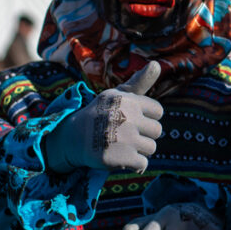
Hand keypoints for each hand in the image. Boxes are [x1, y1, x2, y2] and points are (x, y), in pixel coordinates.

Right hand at [44, 62, 163, 172]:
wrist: (73, 138)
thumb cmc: (101, 114)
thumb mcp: (118, 95)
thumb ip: (140, 82)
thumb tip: (157, 64)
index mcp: (127, 101)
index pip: (158, 112)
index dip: (146, 117)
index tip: (130, 118)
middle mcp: (126, 118)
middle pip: (157, 131)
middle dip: (144, 134)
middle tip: (124, 134)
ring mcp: (124, 139)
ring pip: (151, 148)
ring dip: (139, 150)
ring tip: (120, 145)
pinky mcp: (120, 159)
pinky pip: (143, 164)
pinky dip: (134, 165)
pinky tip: (120, 158)